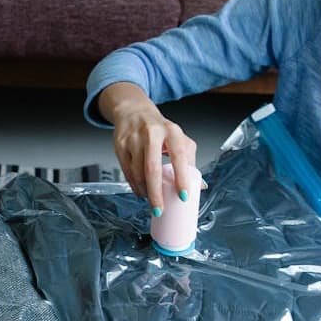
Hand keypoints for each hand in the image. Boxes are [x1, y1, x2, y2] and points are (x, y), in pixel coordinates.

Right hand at [97, 82, 198, 212]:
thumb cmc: (159, 129)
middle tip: (159, 209)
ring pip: (138, 173)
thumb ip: (189, 161)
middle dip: (156, 193)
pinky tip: (140, 190)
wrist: (133, 111)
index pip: (179, 156)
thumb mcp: (178, 138)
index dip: (181, 178)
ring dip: (144, 191)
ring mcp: (134, 138)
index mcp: (172, 131)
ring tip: (150, 198)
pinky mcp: (120, 145)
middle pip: (152, 169)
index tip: (183, 196)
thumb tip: (200, 186)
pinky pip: (127, 171)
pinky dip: (134, 185)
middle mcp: (152, 133)